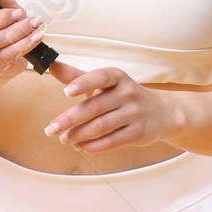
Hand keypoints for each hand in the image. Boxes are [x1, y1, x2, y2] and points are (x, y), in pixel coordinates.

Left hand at [43, 63, 180, 152]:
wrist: (162, 112)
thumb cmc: (123, 95)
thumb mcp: (105, 83)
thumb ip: (77, 76)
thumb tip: (50, 65)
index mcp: (117, 77)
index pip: (100, 77)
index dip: (83, 83)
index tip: (65, 92)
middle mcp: (127, 92)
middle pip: (94, 107)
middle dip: (69, 120)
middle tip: (50, 129)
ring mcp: (134, 113)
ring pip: (101, 126)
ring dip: (78, 135)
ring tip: (63, 139)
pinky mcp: (138, 132)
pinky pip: (111, 141)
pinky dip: (93, 146)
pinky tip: (80, 146)